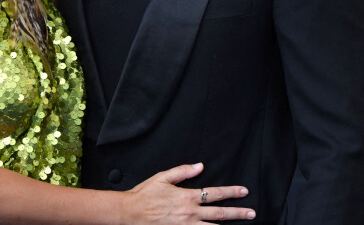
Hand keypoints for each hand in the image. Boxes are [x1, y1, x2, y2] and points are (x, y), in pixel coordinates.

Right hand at [122, 163, 254, 223]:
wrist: (132, 212)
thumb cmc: (146, 194)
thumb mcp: (163, 177)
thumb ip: (183, 171)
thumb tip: (200, 166)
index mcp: (187, 196)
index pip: (215, 193)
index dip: (231, 192)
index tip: (243, 191)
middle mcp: (191, 213)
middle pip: (220, 213)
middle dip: (238, 213)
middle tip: (252, 213)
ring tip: (243, 224)